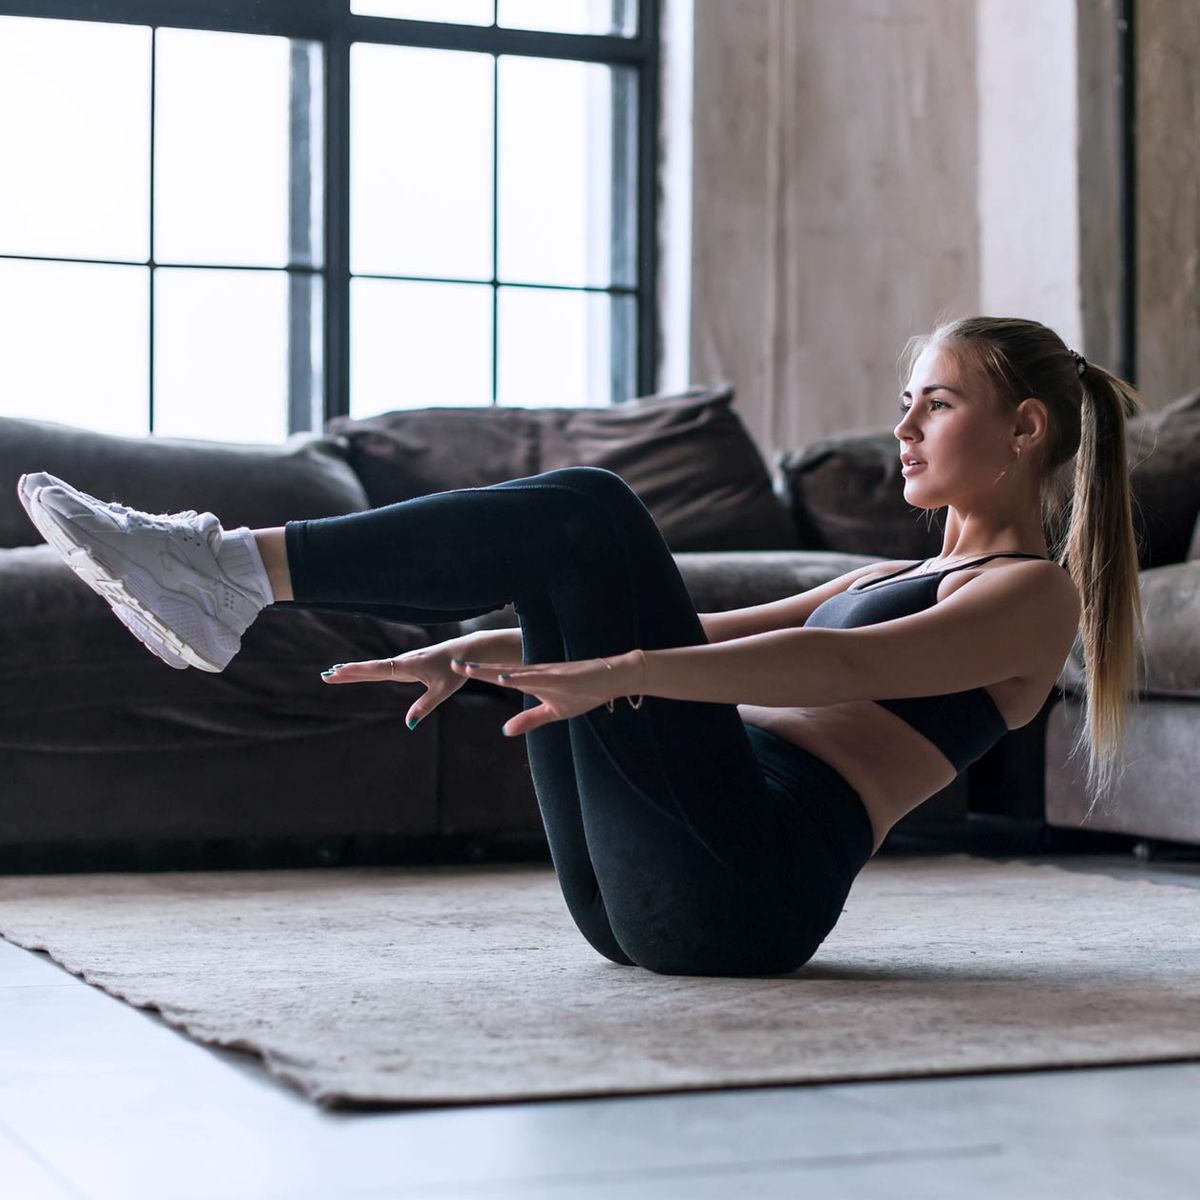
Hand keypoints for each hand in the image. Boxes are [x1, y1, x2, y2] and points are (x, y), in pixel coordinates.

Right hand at [320, 636, 477, 728]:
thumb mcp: (443, 690)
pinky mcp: (409, 664)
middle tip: (325, 675)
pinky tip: (364, 672)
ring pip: (375, 668)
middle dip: (348, 672)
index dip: (355, 672)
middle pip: (370, 669)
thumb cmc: (456, 669)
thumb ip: (425, 706)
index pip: (375, 670)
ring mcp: (404, 662)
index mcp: (406, 666)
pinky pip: (384, 668)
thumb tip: (409, 724)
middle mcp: (402, 662)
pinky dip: (369, 670)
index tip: (336, 672)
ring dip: (355, 670)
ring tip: (336, 673)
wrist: (467, 650)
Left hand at [451, 650, 644, 736]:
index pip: (500, 677)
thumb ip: (529, 720)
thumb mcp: (553, 712)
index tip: (457, 669)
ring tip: (469, 668)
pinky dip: (519, 677)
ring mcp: (547, 673)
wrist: (611, 679)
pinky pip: (535, 677)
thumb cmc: (584, 692)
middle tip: (452, 663)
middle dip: (476, 669)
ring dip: (491, 670)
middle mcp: (535, 673)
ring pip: (513, 671)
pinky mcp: (560, 676)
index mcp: (532, 681)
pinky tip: (505, 677)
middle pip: (500, 671)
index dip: (479, 673)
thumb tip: (505, 731)